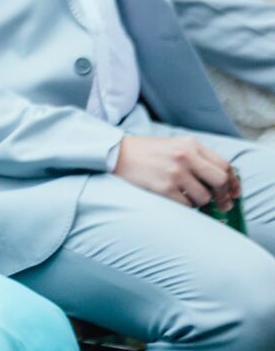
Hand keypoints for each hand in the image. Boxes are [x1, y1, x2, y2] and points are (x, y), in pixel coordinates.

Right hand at [114, 135, 237, 210]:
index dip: (232, 182)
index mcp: (190, 144)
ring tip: (191, 198)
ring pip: (205, 197)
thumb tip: (223, 182)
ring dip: (201, 202)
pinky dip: (187, 206)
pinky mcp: (164, 187)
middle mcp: (185, 156)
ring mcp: (175, 172)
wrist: (116, 154)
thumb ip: (198, 158)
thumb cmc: (148, 153)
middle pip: (219, 181)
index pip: (224, 165)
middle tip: (220, 203)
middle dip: (222, 195)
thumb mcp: (175, 146)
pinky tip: (179, 200)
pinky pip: (187, 204)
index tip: (234, 192)